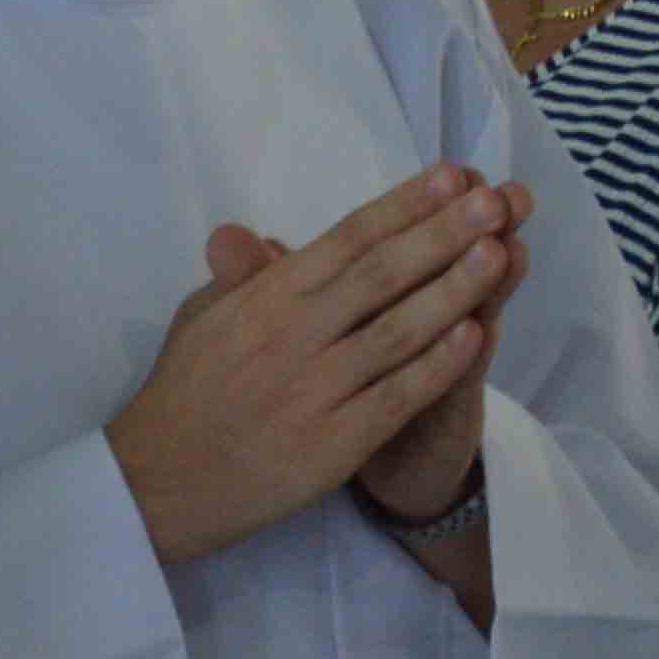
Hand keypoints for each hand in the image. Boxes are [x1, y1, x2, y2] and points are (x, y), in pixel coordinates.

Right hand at [107, 166, 524, 563]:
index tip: (451, 176)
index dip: (401, 205)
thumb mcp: (201, 318)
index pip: (344, 239)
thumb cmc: (183, 394)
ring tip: (501, 253)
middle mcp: (289, 335)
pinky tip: (476, 337)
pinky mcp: (332, 443)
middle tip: (494, 201)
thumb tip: (266, 237)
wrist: (157, 481)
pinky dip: (437, 364)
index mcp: (261, 298)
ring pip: (396, 331)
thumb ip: (242, 277)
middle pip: (379, 274)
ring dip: (453, 290)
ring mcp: (313, 389)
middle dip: (441, 233)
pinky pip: (395, 396)